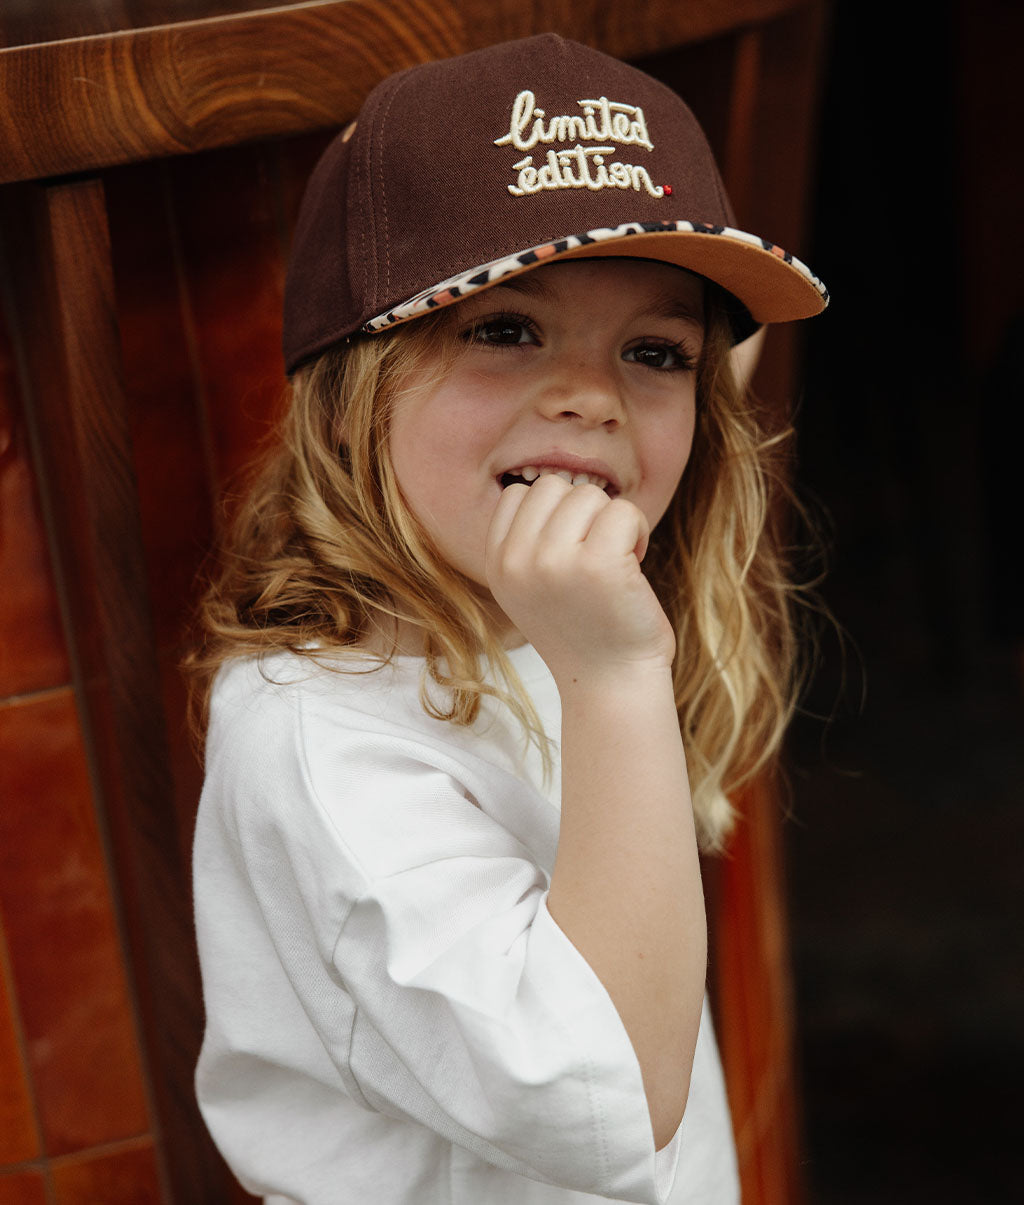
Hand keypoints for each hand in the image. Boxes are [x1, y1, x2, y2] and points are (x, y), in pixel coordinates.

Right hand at [484, 475, 675, 683]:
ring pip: (590, 495)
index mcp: (497, 565)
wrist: (611, 683)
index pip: (520, 495)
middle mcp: (517, 562)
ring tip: (614, 563)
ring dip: (614, 522)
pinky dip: (638, 532)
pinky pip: (624, 512)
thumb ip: (528, 541)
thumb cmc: (584, 631)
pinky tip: (634, 565)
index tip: (571, 552)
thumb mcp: (532, 587)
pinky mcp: (598, 565)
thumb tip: (553, 481)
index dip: (556, 514)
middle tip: (597, 557)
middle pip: (554, 486)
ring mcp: (555, 562)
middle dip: (584, 513)